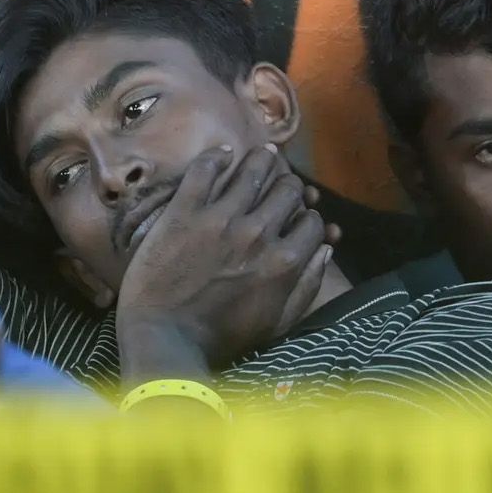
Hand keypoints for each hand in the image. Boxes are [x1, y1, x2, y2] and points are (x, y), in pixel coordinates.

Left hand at [113, 145, 332, 385]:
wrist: (165, 338)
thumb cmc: (222, 338)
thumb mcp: (277, 323)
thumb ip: (307, 286)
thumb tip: (326, 249)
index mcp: (284, 262)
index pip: (311, 222)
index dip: (308, 218)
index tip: (299, 217)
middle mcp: (258, 234)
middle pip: (287, 191)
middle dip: (290, 186)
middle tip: (283, 182)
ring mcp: (220, 219)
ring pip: (253, 171)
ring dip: (262, 160)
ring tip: (263, 154)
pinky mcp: (184, 211)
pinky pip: (205, 170)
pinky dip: (217, 157)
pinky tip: (224, 153)